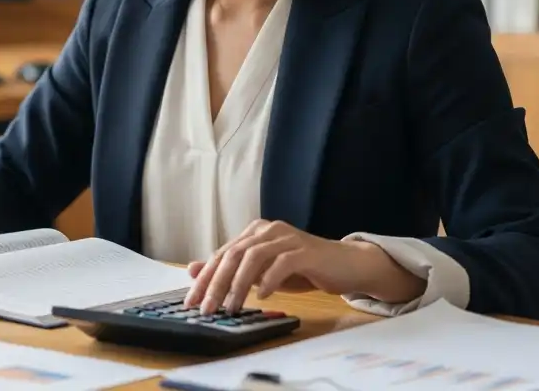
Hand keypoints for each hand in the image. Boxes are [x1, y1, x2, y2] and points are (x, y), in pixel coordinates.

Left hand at [183, 220, 424, 314]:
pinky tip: (262, 295)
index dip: (204, 278)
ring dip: (239, 284)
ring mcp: (287, 238)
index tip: (192, 301)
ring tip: (232, 307)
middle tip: (207, 308)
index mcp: (254, 233)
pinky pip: (282, 262)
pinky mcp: (306, 251)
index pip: (222, 254)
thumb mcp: (262, 273)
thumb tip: (193, 269)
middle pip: (233, 254)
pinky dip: (269, 279)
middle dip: (216, 283)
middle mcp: (268, 230)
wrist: (346, 266)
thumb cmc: (302, 270)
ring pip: (253, 256)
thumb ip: (231, 271)